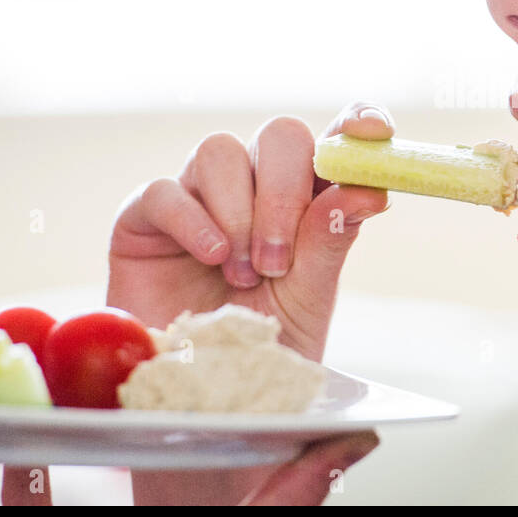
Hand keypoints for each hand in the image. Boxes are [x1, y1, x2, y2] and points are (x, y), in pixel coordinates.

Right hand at [107, 102, 393, 503]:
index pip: (336, 138)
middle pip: (280, 135)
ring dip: (240, 213)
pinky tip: (211, 259)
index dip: (356, 121)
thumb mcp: (310, 299)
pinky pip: (165, 188)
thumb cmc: (261, 345)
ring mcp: (199, 196)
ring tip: (242, 274)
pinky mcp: (145, 218)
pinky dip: (193, 220)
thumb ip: (330, 241)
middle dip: (285, 190)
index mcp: (307, 199)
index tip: (373, 131)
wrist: (198, 395)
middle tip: (278, 260)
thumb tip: (369, 189)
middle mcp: (256, 186)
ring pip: (221, 150)